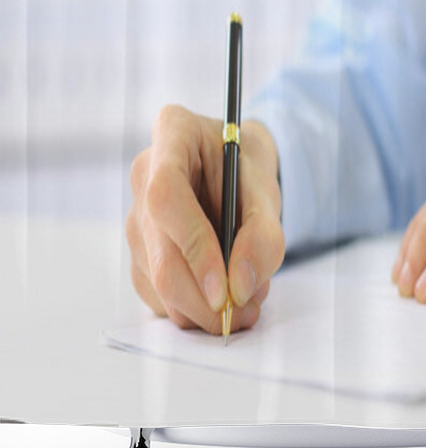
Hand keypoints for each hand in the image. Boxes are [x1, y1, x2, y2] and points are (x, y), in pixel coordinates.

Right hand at [126, 105, 283, 333]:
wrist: (237, 173)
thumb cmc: (248, 172)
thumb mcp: (268, 191)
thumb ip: (264, 235)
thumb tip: (241, 286)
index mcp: (173, 134)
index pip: (166, 195)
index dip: (194, 245)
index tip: (225, 289)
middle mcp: (143, 173)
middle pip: (159, 251)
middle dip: (202, 296)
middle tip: (244, 313)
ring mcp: (135, 214)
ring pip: (157, 281)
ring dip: (204, 307)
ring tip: (248, 296)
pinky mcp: (139, 251)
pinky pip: (158, 295)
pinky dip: (193, 308)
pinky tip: (226, 294)